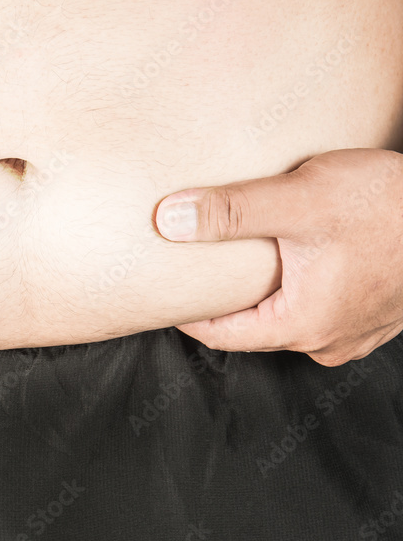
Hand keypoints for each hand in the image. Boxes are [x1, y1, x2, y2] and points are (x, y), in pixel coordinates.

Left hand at [153, 148, 402, 366]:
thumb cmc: (391, 207)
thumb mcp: (300, 199)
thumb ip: (232, 210)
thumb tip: (169, 219)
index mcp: (301, 326)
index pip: (218, 334)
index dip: (183, 309)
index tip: (160, 288)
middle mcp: (327, 340)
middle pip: (250, 326)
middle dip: (220, 297)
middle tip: (190, 265)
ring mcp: (355, 330)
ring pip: (285, 315)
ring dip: (261, 290)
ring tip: (235, 256)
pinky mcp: (374, 311)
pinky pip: (317, 304)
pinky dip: (295, 284)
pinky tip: (289, 253)